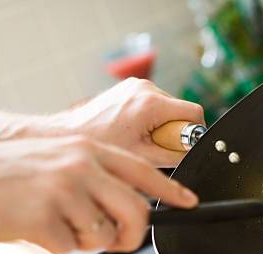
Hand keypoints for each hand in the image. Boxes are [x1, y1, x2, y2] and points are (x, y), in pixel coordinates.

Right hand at [0, 136, 197, 252]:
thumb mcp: (60, 160)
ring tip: (60, 222)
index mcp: (88, 150)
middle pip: (136, 210)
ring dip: (87, 238)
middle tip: (123, 240)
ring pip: (104, 233)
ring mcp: (64, 189)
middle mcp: (81, 165)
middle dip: (135, 235)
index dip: (171, 190)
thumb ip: (97, 177)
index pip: (143, 171)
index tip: (189, 202)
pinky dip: (59, 244)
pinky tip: (38, 225)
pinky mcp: (45, 216)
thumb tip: (132, 207)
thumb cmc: (10, 175)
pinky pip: (72, 245)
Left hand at [49, 78, 204, 166]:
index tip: (179, 147)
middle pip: (181, 111)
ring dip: (161, 126)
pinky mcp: (128, 88)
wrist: (68, 136)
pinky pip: (153, 104)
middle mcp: (145, 88)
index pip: (194, 113)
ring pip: (167, 108)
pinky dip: (150, 119)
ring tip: (138, 140)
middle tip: (151, 147)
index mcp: (152, 102)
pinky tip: (131, 131)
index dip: (194, 134)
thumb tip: (193, 154)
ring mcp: (135, 85)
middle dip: (173, 132)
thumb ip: (174, 156)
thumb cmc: (101, 147)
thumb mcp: (143, 159)